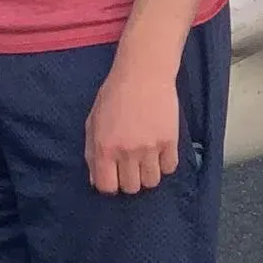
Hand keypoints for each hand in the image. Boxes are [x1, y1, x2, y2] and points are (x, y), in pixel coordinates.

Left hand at [84, 55, 179, 194]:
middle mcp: (127, 151)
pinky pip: (170, 168)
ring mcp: (151, 148)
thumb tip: (96, 181)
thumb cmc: (114, 96)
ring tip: (145, 159)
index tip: (114, 176)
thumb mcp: (93, 122)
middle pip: (132, 188)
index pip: (107, 186)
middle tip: (130, 166)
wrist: (143, 74)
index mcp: (105, 147)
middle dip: (129, 180)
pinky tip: (159, 151)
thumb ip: (92, 153)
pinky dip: (164, 164)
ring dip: (148, 174)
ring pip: (152, 182)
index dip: (110, 185)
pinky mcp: (170, 141)